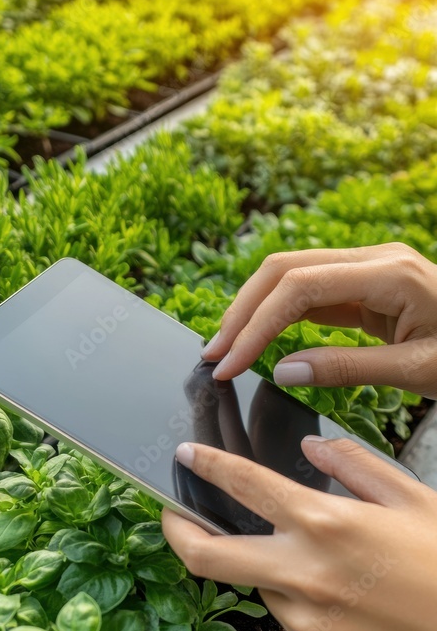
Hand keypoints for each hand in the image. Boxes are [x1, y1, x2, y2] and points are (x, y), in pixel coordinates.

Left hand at [163, 438, 436, 630]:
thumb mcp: (411, 498)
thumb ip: (354, 464)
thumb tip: (314, 448)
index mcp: (326, 523)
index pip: (245, 485)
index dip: (207, 465)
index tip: (187, 456)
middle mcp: (304, 574)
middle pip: (208, 556)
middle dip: (176, 533)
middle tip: (170, 517)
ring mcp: (305, 621)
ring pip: (260, 586)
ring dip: (271, 569)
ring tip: (326, 565)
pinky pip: (291, 620)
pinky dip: (303, 603)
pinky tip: (346, 598)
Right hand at [202, 243, 436, 397]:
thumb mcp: (418, 372)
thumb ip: (347, 369)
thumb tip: (281, 370)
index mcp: (390, 273)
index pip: (300, 287)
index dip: (256, 324)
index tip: (227, 363)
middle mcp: (374, 258)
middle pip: (285, 268)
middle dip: (242, 310)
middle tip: (213, 354)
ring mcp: (368, 267)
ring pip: (291, 275)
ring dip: (254, 310)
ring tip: (227, 348)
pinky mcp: (364, 284)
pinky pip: (309, 292)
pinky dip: (278, 315)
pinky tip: (260, 341)